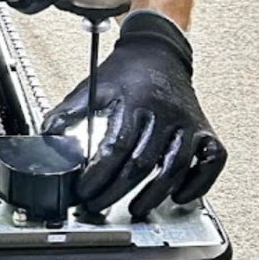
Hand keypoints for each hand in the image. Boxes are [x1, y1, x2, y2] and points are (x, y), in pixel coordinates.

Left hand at [41, 11, 226, 218]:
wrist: (158, 51)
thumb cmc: (126, 72)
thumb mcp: (92, 87)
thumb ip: (68, 112)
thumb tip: (46, 135)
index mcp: (134, 103)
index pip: (115, 147)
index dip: (98, 174)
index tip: (84, 190)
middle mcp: (164, 113)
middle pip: (142, 162)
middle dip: (117, 190)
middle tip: (100, 205)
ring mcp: (188, 123)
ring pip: (175, 166)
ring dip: (155, 194)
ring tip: (136, 208)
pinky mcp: (205, 129)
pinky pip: (212, 161)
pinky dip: (199, 183)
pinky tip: (180, 196)